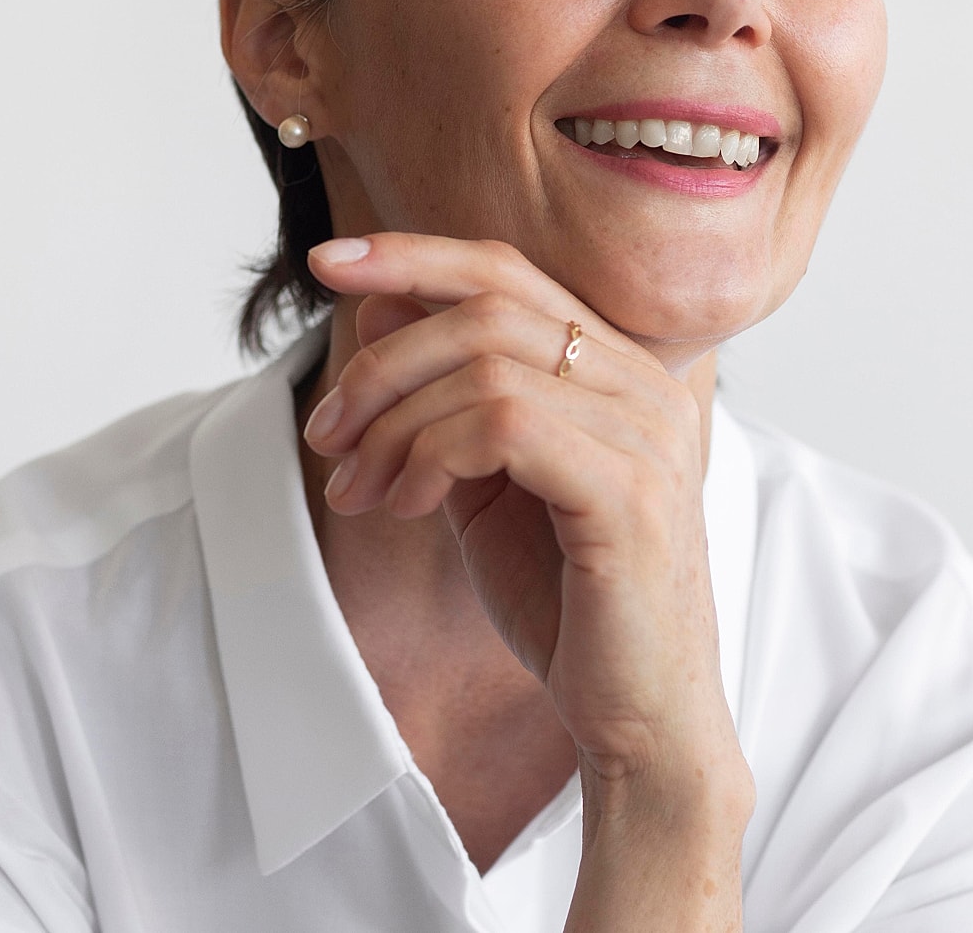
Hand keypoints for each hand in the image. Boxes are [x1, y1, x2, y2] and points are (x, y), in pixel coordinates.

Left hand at [303, 232, 747, 809]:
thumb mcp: (483, 481)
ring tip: (358, 486)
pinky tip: (403, 505)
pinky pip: (502, 425)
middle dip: (382, 360)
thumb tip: (382, 305)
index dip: (413, 254)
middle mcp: (642, 382)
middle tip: (327, 431)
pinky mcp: (629, 488)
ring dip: (393, 422)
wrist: (640, 717)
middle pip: (487, 304)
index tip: (328, 262)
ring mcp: (645, 430)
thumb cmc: (566, 599)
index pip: (509, 271)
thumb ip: (444, 395)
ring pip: (484, 364)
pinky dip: (428, 455)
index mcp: (617, 368)